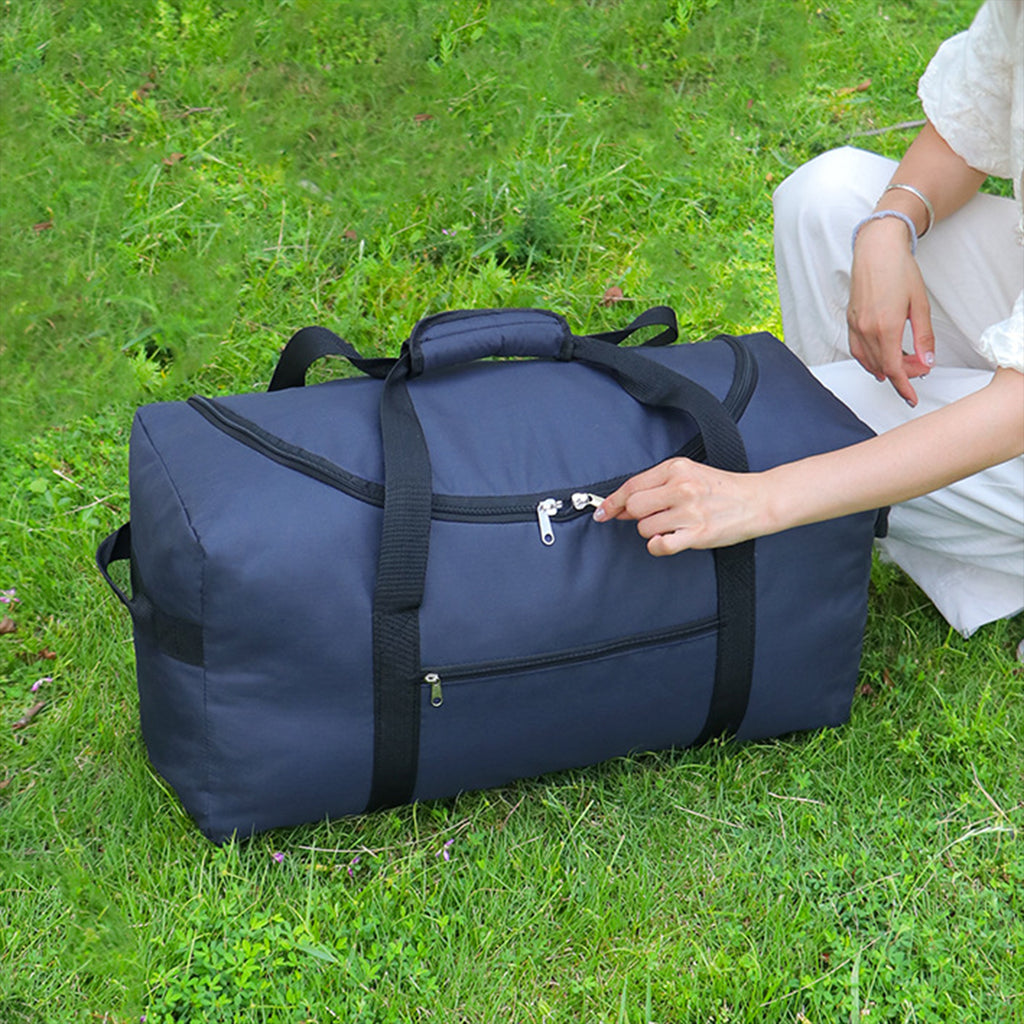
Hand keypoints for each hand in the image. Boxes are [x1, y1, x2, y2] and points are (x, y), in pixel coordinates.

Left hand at [594, 458, 763, 554]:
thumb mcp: (688, 475)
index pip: (632, 486)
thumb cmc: (721, 489)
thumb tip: (623, 507)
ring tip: (673, 525)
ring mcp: (690, 511)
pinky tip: (667, 540)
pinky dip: (658, 546)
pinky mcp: (697, 533)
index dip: (613, 502)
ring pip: (645, 527)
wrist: (757, 500)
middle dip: (636, 516)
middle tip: (652, 517)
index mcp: (676, 468)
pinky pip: (660, 545)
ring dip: (652, 531)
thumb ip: (656, 487)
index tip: (602, 512)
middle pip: (634, 507)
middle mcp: (681, 487)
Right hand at [847, 216, 934, 405]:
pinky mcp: (851, 321)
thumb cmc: (899, 271)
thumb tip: (927, 361)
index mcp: (887, 327)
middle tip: (919, 367)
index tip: (911, 397)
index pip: (894, 368)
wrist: (876, 251)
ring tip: (901, 364)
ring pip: (867, 361)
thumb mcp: (921, 305)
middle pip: (882, 366)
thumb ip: (924, 336)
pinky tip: (879, 358)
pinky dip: (868, 359)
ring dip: (884, 368)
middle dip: (902, 373)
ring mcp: (856, 326)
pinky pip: (856, 350)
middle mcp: (867, 330)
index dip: (904, 386)